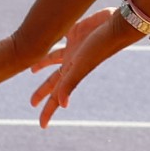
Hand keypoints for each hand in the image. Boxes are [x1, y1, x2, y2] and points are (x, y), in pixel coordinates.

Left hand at [29, 7, 142, 127]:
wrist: (117, 25)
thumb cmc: (100, 46)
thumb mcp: (82, 65)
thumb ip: (70, 83)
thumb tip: (62, 105)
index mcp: (72, 73)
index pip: (57, 95)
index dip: (48, 111)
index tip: (42, 125)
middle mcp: (72, 63)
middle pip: (53, 81)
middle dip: (43, 92)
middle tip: (33, 103)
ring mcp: (74, 47)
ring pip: (52, 59)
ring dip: (42, 65)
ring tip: (32, 70)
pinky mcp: (75, 31)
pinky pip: (59, 37)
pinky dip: (52, 40)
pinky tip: (47, 38)